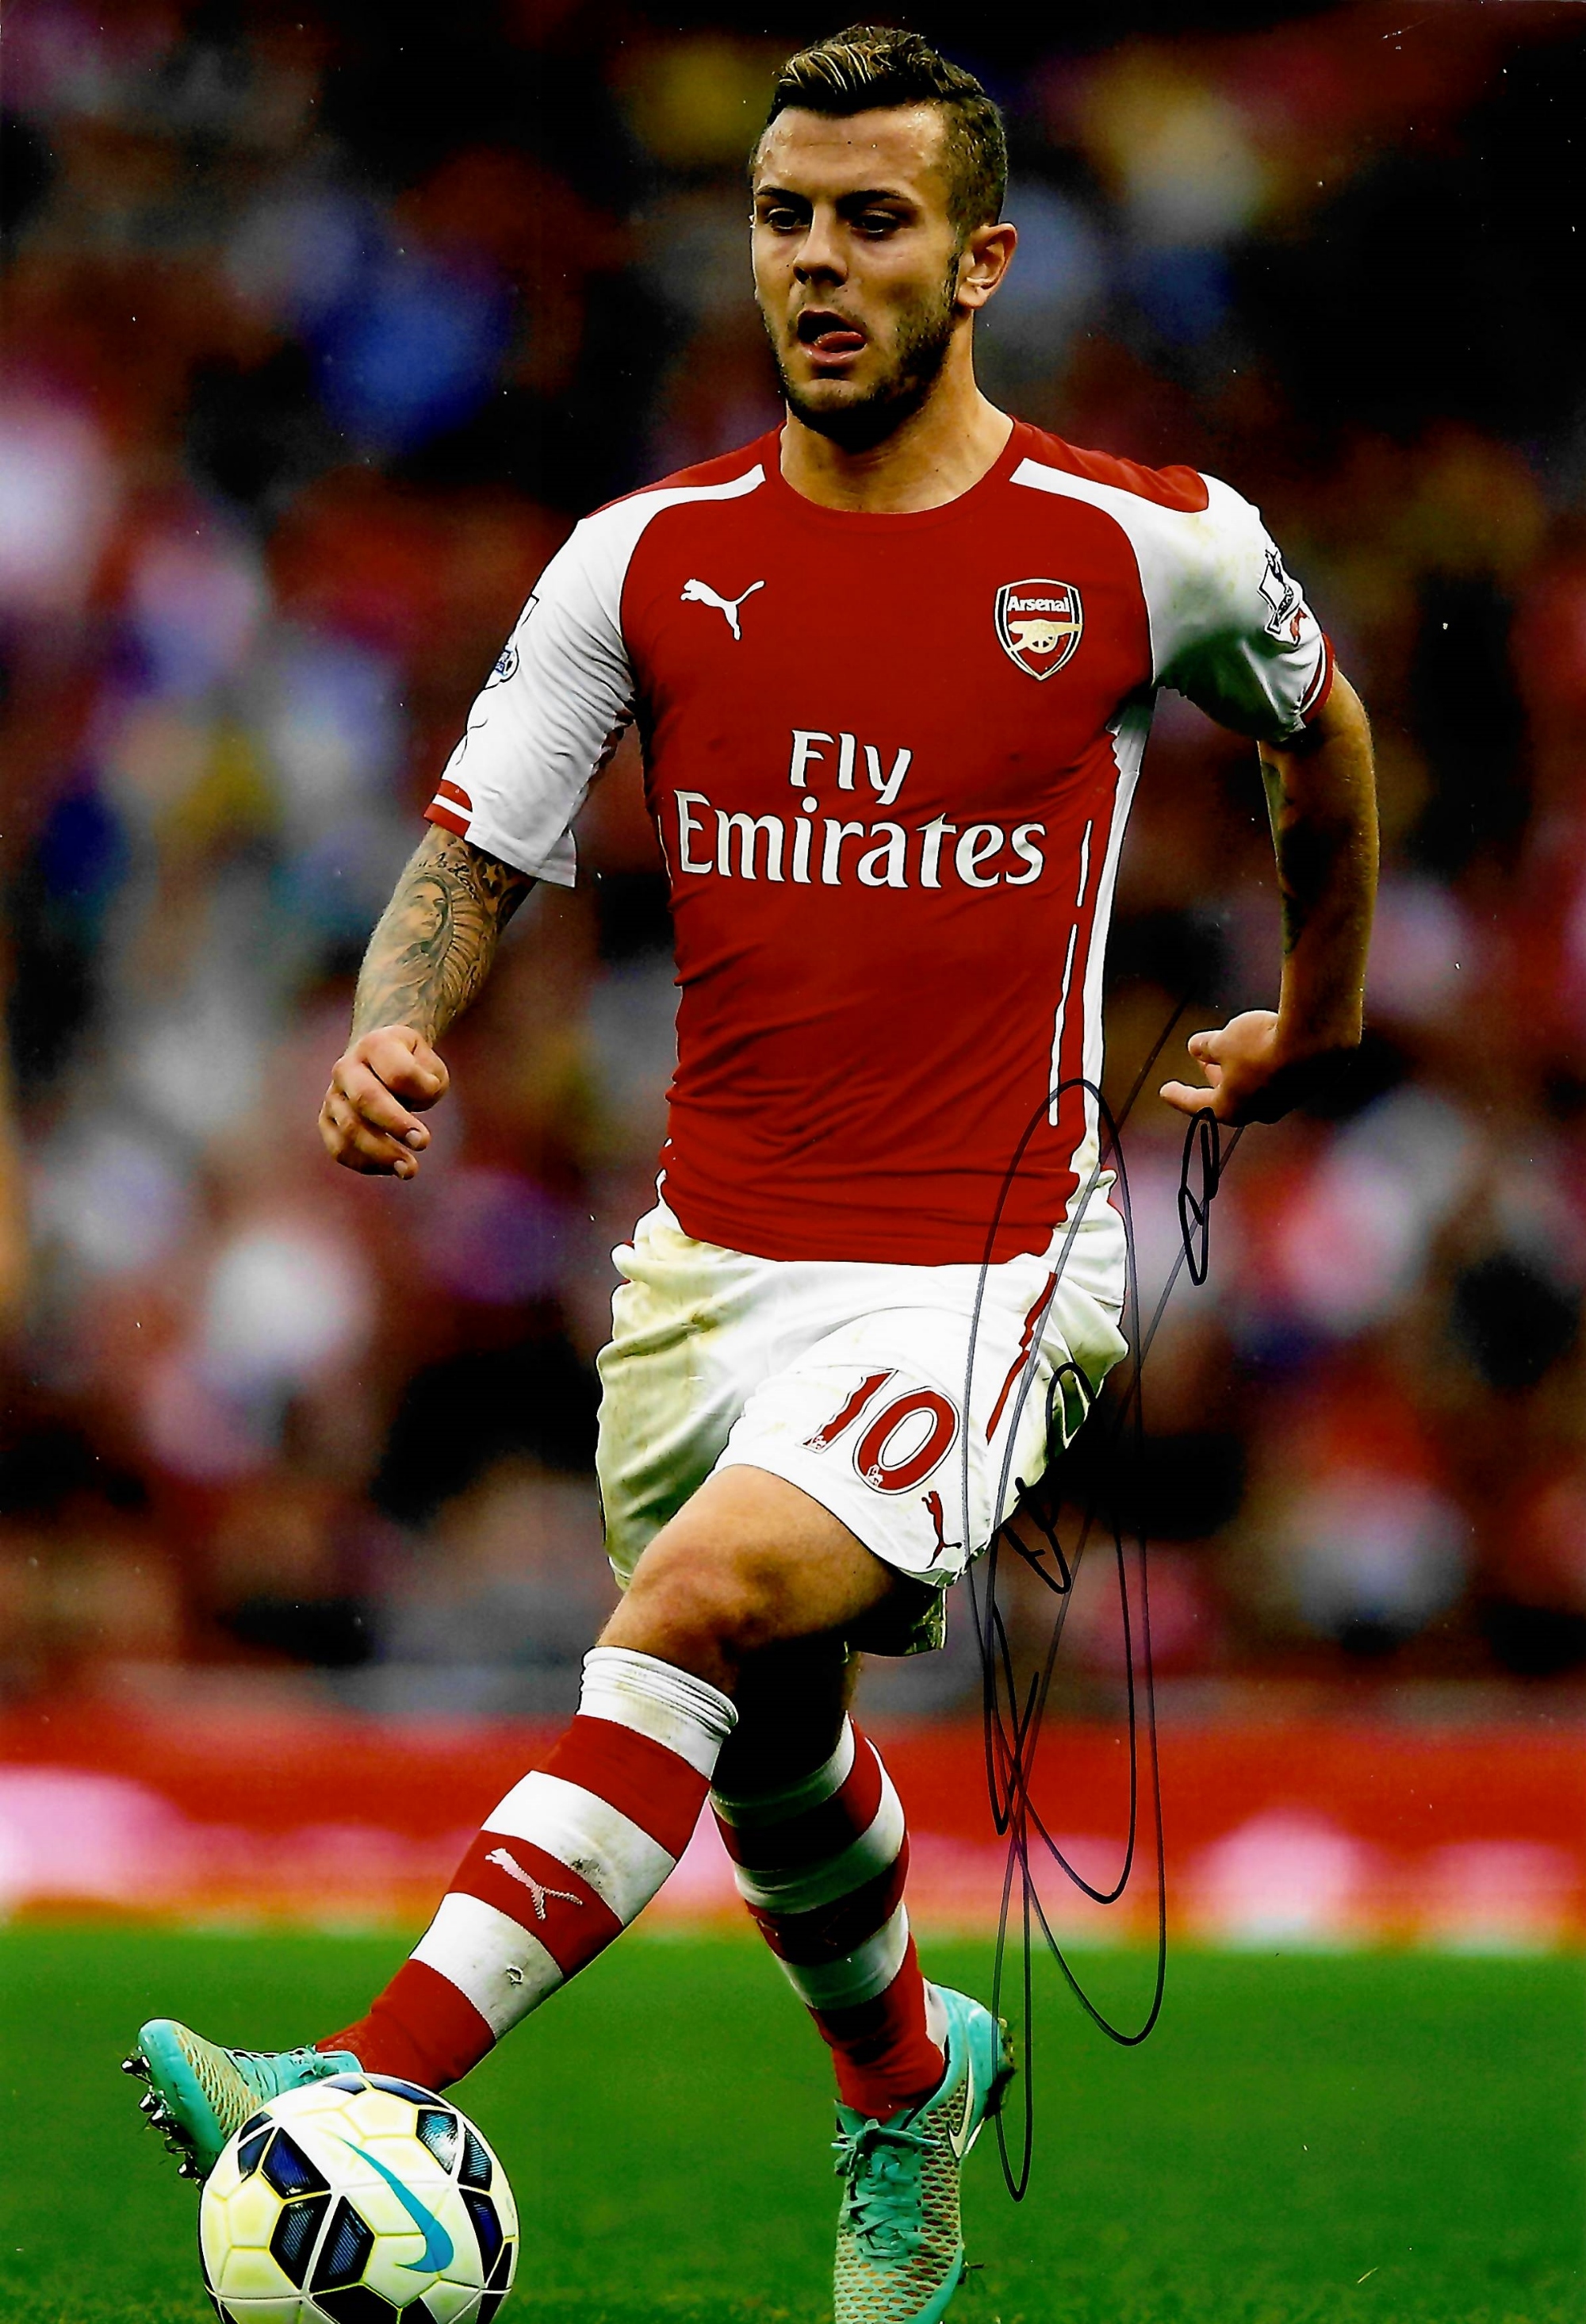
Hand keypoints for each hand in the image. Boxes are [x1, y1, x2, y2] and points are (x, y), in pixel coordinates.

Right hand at [319, 1025, 448, 1177]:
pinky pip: (339, 1148)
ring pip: (350, 1129)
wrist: (379, 1059)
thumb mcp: (430, 1066)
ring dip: (382, 1153)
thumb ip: (428, 1085)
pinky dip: (365, 1163)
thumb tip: (410, 1116)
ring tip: (409, 1170)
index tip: (434, 1094)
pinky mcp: (326, 1121)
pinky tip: (390, 1169)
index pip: (398, 1072)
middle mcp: (347, 1067)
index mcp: (376, 1045)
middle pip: (366, 1099)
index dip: (421, 1089)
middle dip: (396, 1125)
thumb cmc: (412, 1066)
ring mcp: (333, 1095)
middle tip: (423, 1142)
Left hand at [1159, 1009, 1342, 1125]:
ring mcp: (1284, 1101)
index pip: (1195, 1103)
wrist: (1315, 1039)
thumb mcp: (1222, 1041)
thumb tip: (1196, 1047)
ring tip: (1234, 1045)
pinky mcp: (1305, 1085)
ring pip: (1254, 1085)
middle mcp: (1257, 1112)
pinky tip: (1264, 1043)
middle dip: (1213, 1076)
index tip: (1164, 1090)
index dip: (1178, 1094)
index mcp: (1229, 1109)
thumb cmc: (1259, 1044)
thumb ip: (1206, 1047)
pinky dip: (1264, 1061)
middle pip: (1227, 1096)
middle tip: (1203, 1059)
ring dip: (1240, 1067)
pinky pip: (1276, 1075)